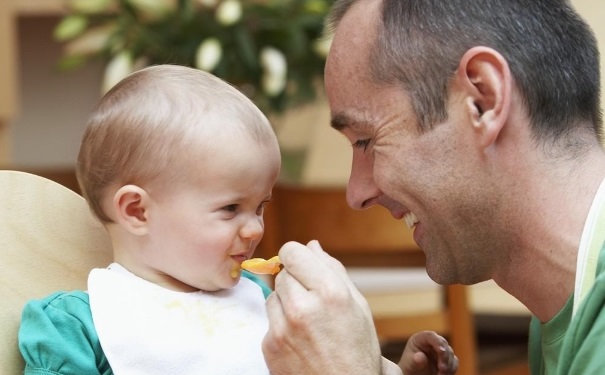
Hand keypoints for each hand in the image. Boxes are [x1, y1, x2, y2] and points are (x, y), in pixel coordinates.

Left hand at [263, 240, 382, 373]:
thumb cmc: (357, 352)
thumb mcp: (358, 306)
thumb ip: (333, 270)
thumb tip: (313, 245)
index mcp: (330, 292)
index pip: (291, 251)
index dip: (297, 257)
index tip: (303, 265)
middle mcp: (303, 307)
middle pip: (282, 272)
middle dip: (295, 281)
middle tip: (313, 302)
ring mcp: (283, 327)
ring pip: (272, 294)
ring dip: (286, 302)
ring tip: (307, 322)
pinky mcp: (270, 345)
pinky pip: (269, 321)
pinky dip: (281, 325)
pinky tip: (300, 339)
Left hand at [399, 331, 457, 374]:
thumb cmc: (409, 368)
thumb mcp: (410, 364)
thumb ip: (415, 360)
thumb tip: (419, 357)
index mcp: (420, 339)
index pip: (430, 335)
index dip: (437, 342)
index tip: (441, 351)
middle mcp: (431, 342)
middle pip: (443, 344)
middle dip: (444, 357)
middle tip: (442, 369)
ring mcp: (440, 350)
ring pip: (450, 353)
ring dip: (448, 365)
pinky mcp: (446, 359)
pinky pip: (454, 362)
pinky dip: (451, 369)